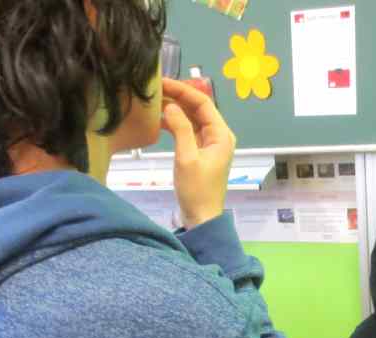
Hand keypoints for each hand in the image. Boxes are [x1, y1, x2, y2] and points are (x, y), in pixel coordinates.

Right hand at [160, 78, 235, 228]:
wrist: (201, 217)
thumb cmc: (196, 190)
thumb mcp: (187, 158)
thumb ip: (180, 129)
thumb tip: (170, 106)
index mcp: (221, 134)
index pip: (203, 102)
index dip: (183, 89)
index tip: (163, 82)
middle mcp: (219, 135)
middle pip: (198, 108)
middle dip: (178, 96)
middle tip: (154, 88)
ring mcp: (210, 144)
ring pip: (192, 118)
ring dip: (175, 109)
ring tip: (153, 101)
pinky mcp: (200, 152)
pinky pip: (188, 130)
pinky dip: (175, 124)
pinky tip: (159, 121)